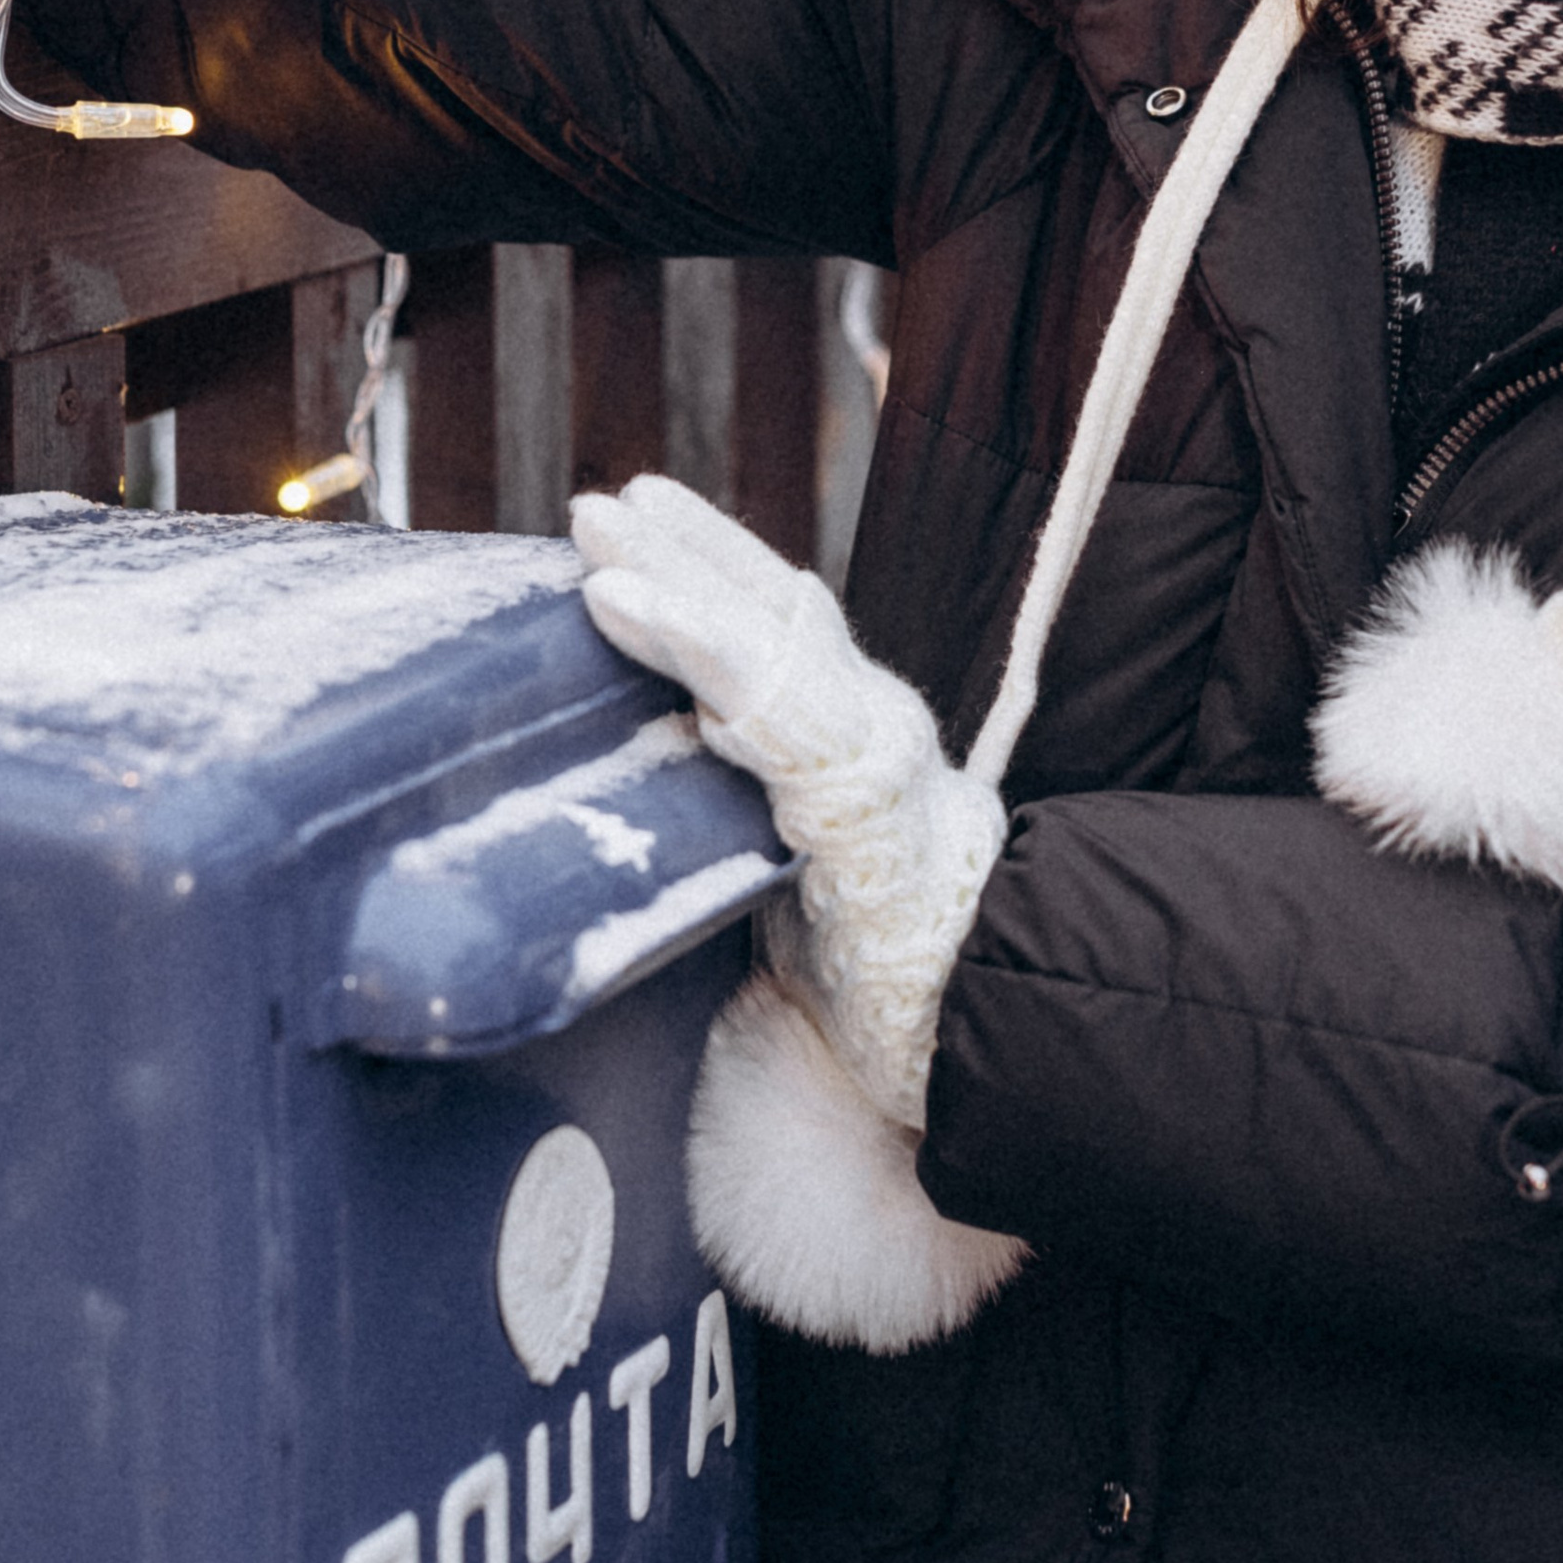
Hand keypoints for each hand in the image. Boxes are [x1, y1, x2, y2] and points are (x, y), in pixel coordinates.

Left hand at [573, 475, 1005, 1129]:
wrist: (966, 1053)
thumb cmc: (881, 993)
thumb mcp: (808, 885)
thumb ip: (756, 820)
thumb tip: (672, 777)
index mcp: (858, 748)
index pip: (784, 630)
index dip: (715, 565)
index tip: (637, 512)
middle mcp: (876, 736)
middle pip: (778, 616)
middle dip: (686, 554)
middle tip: (596, 508)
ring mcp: (878, 771)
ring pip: (772, 651)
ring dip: (679, 595)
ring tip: (599, 556)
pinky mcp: (865, 814)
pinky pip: (777, 716)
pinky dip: (703, 653)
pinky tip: (639, 619)